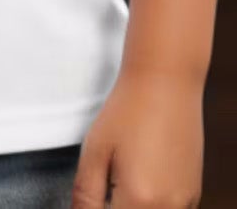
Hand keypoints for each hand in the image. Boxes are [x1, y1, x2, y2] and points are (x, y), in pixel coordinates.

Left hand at [72, 68, 201, 207]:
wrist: (165, 85)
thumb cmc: (127, 112)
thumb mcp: (95, 151)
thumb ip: (86, 193)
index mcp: (140, 200)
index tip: (92, 196)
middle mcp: (169, 208)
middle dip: (115, 206)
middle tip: (106, 182)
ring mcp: (186, 203)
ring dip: (133, 207)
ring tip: (122, 177)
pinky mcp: (194, 193)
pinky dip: (153, 205)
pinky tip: (142, 179)